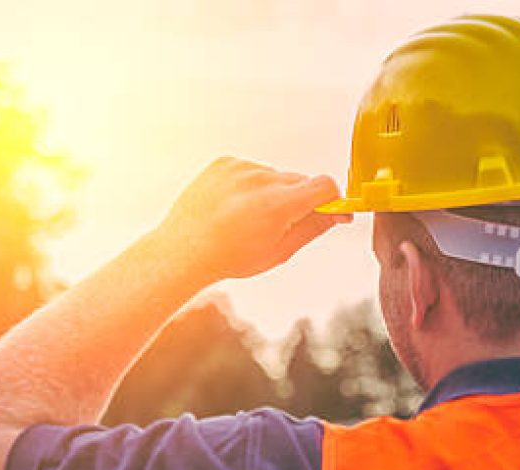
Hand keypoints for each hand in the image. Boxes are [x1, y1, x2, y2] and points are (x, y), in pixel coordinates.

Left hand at [151, 157, 347, 281]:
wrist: (183, 251)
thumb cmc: (229, 258)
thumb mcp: (278, 252)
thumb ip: (312, 229)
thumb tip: (337, 214)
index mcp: (278, 205)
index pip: (325, 185)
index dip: (332, 200)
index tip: (332, 211)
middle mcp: (261, 179)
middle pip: (299, 181)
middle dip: (299, 200)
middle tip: (279, 224)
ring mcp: (241, 167)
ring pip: (273, 176)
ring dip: (270, 192)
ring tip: (246, 218)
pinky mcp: (225, 162)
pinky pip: (250, 169)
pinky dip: (248, 185)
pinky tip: (232, 207)